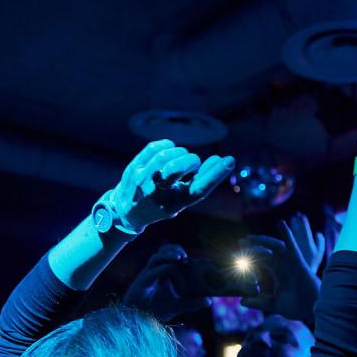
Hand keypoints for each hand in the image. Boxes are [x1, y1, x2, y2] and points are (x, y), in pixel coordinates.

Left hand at [111, 140, 234, 230]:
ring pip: (165, 155)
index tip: (229, 160)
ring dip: (179, 153)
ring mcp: (142, 180)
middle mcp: (156, 194)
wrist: (127, 211)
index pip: (198, 190)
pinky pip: (154, 147)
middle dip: (190, 160)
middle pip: (177, 168)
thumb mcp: (183, 198)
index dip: (215, 174)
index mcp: (174, 205)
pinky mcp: (133, 168)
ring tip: (180, 159)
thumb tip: (221, 160)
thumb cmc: (162, 202)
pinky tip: (170, 150)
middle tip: (192, 163)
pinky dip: (167, 145)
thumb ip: (201, 181)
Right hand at [121, 244, 210, 321]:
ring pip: (156, 257)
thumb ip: (192, 303)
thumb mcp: (177, 306)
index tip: (190, 258)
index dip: (179, 252)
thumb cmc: (154, 311)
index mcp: (162, 273)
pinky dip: (163, 268)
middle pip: (162, 251)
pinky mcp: (141, 283)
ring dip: (169, 255)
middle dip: (174, 250)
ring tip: (181, 258)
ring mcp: (147, 276)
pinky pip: (152, 271)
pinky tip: (172, 269)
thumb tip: (209, 301)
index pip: (169, 254)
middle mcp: (154, 271)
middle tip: (186, 257)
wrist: (138, 321)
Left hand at [239, 216, 322, 325]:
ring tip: (249, 239)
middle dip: (252, 246)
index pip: (259, 261)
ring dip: (262, 240)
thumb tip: (242, 301)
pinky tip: (282, 223)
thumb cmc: (296, 306)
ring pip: (274, 245)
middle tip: (240, 244)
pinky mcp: (298, 261)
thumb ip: (258, 302)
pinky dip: (287, 234)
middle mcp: (281, 264)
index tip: (234, 258)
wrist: (311, 309)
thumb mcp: (273, 304)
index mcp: (275, 272)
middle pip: (264, 251)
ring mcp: (289, 261)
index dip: (248, 258)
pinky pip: (292, 245)